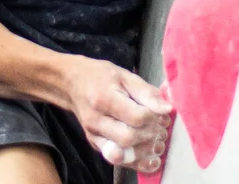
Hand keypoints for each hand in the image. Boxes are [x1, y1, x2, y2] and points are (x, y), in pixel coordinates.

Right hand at [60, 55, 172, 173]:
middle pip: (128, 137)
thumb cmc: (100, 76)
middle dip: (150, 135)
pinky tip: (152, 160)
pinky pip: (117, 160)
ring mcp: (94, 135)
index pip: (135, 117)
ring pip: (122, 154)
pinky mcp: (96, 145)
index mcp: (104, 99)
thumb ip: (146, 92)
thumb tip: (166, 109)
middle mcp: (96, 121)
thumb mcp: (124, 76)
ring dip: (146, 152)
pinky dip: (137, 163)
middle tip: (162, 129)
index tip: (162, 114)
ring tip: (159, 143)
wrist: (71, 84)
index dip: (154, 118)